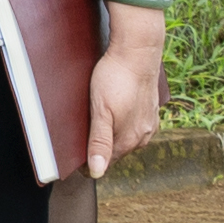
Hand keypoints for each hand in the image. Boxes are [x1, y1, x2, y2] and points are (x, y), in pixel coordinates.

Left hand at [84, 4, 168, 177]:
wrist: (138, 50)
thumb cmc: (115, 77)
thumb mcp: (101, 111)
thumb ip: (99, 142)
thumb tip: (97, 172)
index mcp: (129, 140)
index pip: (104, 163)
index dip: (86, 161)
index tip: (72, 154)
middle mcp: (143, 136)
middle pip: (115, 151)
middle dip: (98, 147)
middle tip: (80, 134)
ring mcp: (149, 123)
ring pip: (125, 137)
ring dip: (111, 134)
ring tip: (96, 120)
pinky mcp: (151, 110)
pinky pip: (134, 124)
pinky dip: (122, 122)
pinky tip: (115, 110)